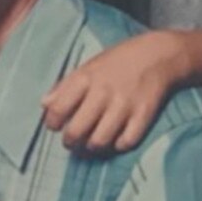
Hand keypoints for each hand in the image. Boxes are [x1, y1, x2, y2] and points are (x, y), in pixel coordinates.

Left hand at [42, 31, 186, 152]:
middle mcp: (103, 93)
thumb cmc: (117, 61)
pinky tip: (116, 139)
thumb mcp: (87, 67)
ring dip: (92, 146)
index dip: (52, 122)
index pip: (58, 109)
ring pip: (99, 141)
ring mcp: (124, 105)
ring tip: (91, 142)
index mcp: (85, 79)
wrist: (157, 54)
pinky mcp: (144, 115)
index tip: (54, 126)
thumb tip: (44, 104)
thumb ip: (64, 86)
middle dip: (70, 141)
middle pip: (76, 131)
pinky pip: (126, 142)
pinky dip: (119, 145)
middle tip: (71, 141)